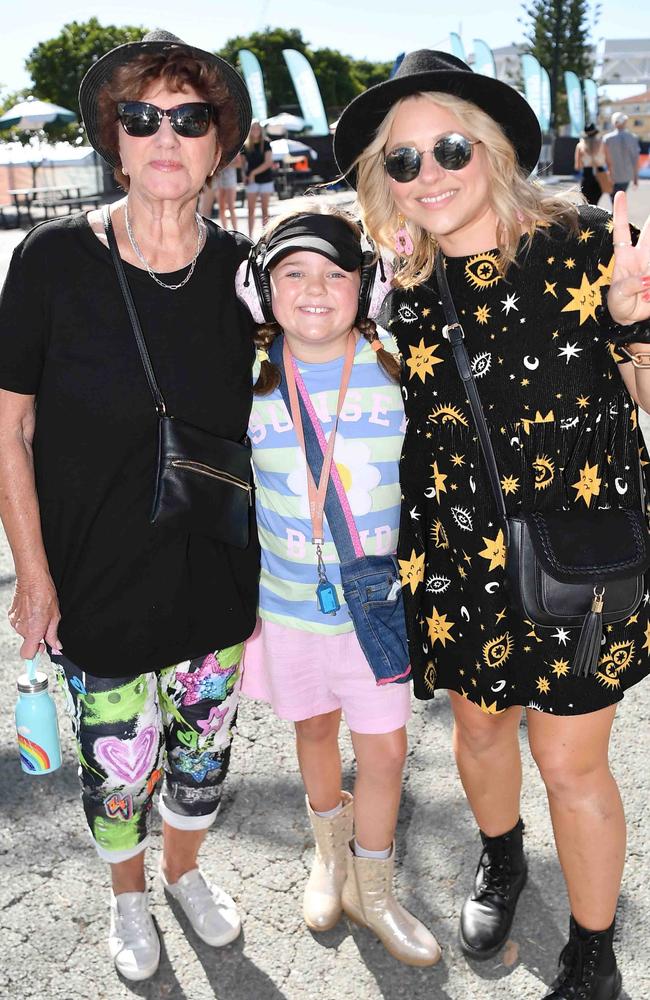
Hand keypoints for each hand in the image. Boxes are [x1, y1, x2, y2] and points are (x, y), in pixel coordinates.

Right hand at [8, 573, 61, 658]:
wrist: (32, 580)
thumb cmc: (45, 595)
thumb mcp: (55, 616)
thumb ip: (53, 635)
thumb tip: (56, 646)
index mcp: (33, 631)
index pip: (27, 654)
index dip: (35, 653)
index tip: (42, 647)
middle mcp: (21, 629)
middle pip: (28, 642)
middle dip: (37, 636)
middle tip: (45, 624)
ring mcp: (14, 622)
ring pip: (24, 632)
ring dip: (31, 627)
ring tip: (39, 614)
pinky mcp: (11, 615)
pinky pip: (19, 624)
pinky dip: (25, 620)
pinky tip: (31, 610)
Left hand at [608, 191, 649, 324]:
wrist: (631, 318)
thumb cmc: (620, 304)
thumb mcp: (618, 298)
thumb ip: (628, 287)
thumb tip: (644, 280)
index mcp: (626, 257)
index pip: (622, 231)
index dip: (621, 212)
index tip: (620, 194)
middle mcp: (643, 255)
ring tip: (646, 282)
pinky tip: (648, 293)